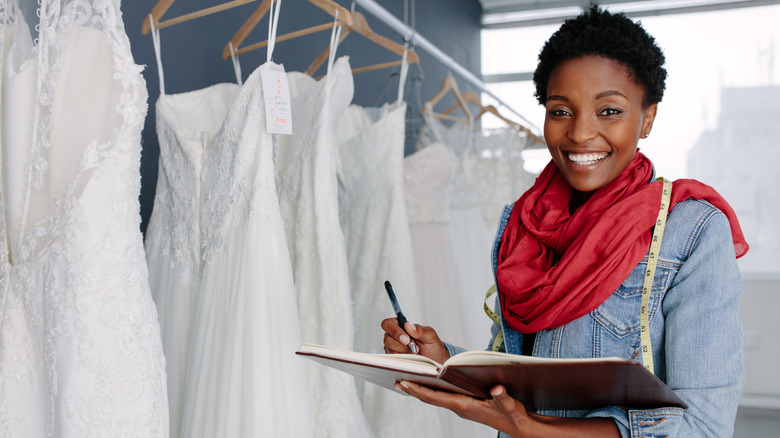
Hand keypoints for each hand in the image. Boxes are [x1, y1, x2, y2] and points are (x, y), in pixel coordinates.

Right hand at [381, 318, 448, 363]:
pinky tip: (411, 357)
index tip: (406, 338)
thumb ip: (420, 330)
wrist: (435, 361)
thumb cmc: (431, 346)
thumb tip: (408, 325)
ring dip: (404, 352)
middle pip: (387, 338)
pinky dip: (403, 358)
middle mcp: (394, 336)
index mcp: (401, 326)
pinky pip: (393, 359)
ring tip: (414, 351)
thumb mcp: (430, 336)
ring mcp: (393, 348)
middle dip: (401, 344)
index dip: (394, 331)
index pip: (388, 324)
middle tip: (413, 346)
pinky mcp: (394, 358)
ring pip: (390, 349)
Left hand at [394, 381, 531, 435]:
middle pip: (431, 397)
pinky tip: (427, 384)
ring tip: (405, 381)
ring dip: (421, 390)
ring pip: (436, 398)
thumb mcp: (509, 405)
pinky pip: (444, 398)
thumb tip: (497, 388)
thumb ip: (503, 396)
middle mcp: (460, 407)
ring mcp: (461, 406)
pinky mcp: (465, 405)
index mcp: (465, 405)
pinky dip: (432, 391)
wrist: (519, 427)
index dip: (419, 390)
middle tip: (396, 380)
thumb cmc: (513, 415)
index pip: (436, 397)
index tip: (404, 383)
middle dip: (414, 389)